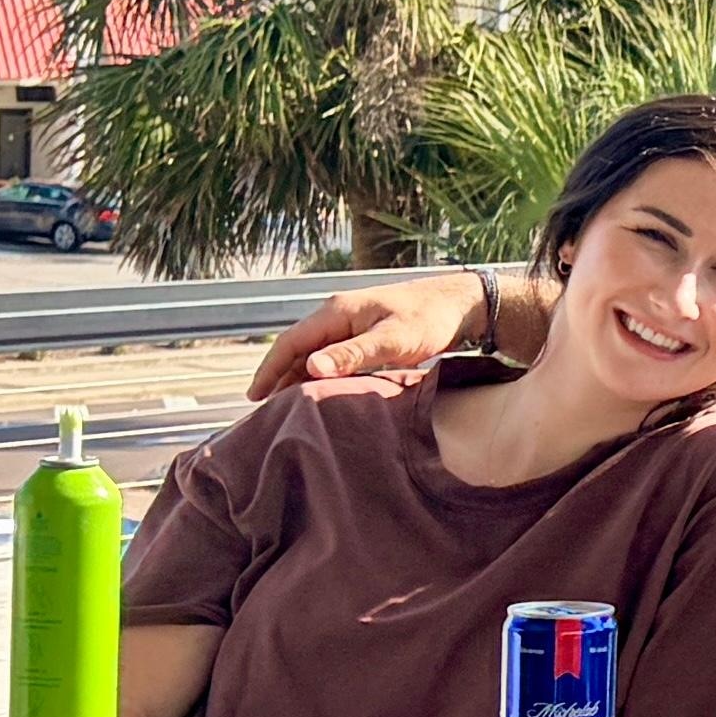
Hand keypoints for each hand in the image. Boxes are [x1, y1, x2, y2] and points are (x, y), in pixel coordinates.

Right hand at [248, 271, 485, 399]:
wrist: (461, 305)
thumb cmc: (430, 319)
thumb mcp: (392, 340)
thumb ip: (352, 354)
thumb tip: (310, 367)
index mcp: (336, 312)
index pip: (289, 343)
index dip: (269, 370)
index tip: (253, 397)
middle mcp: (337, 315)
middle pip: (297, 349)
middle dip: (278, 377)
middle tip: (263, 411)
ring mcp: (351, 324)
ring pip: (314, 354)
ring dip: (297, 377)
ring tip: (284, 408)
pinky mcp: (365, 335)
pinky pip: (332, 357)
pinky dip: (319, 375)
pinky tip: (319, 394)